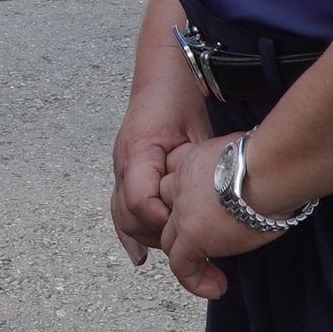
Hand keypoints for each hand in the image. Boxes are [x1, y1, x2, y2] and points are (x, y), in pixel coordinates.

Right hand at [110, 65, 213, 261]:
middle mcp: (123, 164)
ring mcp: (121, 168)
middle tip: (192, 247)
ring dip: (147, 236)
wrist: (162, 74)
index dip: (164, 221)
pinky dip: (130, 232)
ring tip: (176, 253)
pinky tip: (140, 257)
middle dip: (159, 235)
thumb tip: (211, 203)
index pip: (141, 202)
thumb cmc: (178, 98)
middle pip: (129, 216)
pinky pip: (122, 207)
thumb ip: (196, 168)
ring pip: (123, 216)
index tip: (190, 230)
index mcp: (137, 153)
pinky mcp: (127, 172)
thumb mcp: (194, 132)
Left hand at [157, 131, 290, 299]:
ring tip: (211, 273)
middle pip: (166, 207)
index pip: (176, 176)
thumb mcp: (249, 155)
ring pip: (169, 238)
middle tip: (208, 241)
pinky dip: (194, 281)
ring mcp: (183, 210)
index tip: (207, 208)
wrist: (269, 167)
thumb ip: (242, 167)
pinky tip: (216, 289)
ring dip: (186, 256)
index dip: (187, 194)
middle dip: (182, 226)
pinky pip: (180, 266)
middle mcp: (182, 182)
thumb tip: (261, 176)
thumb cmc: (273, 159)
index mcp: (196, 159)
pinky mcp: (192, 235)